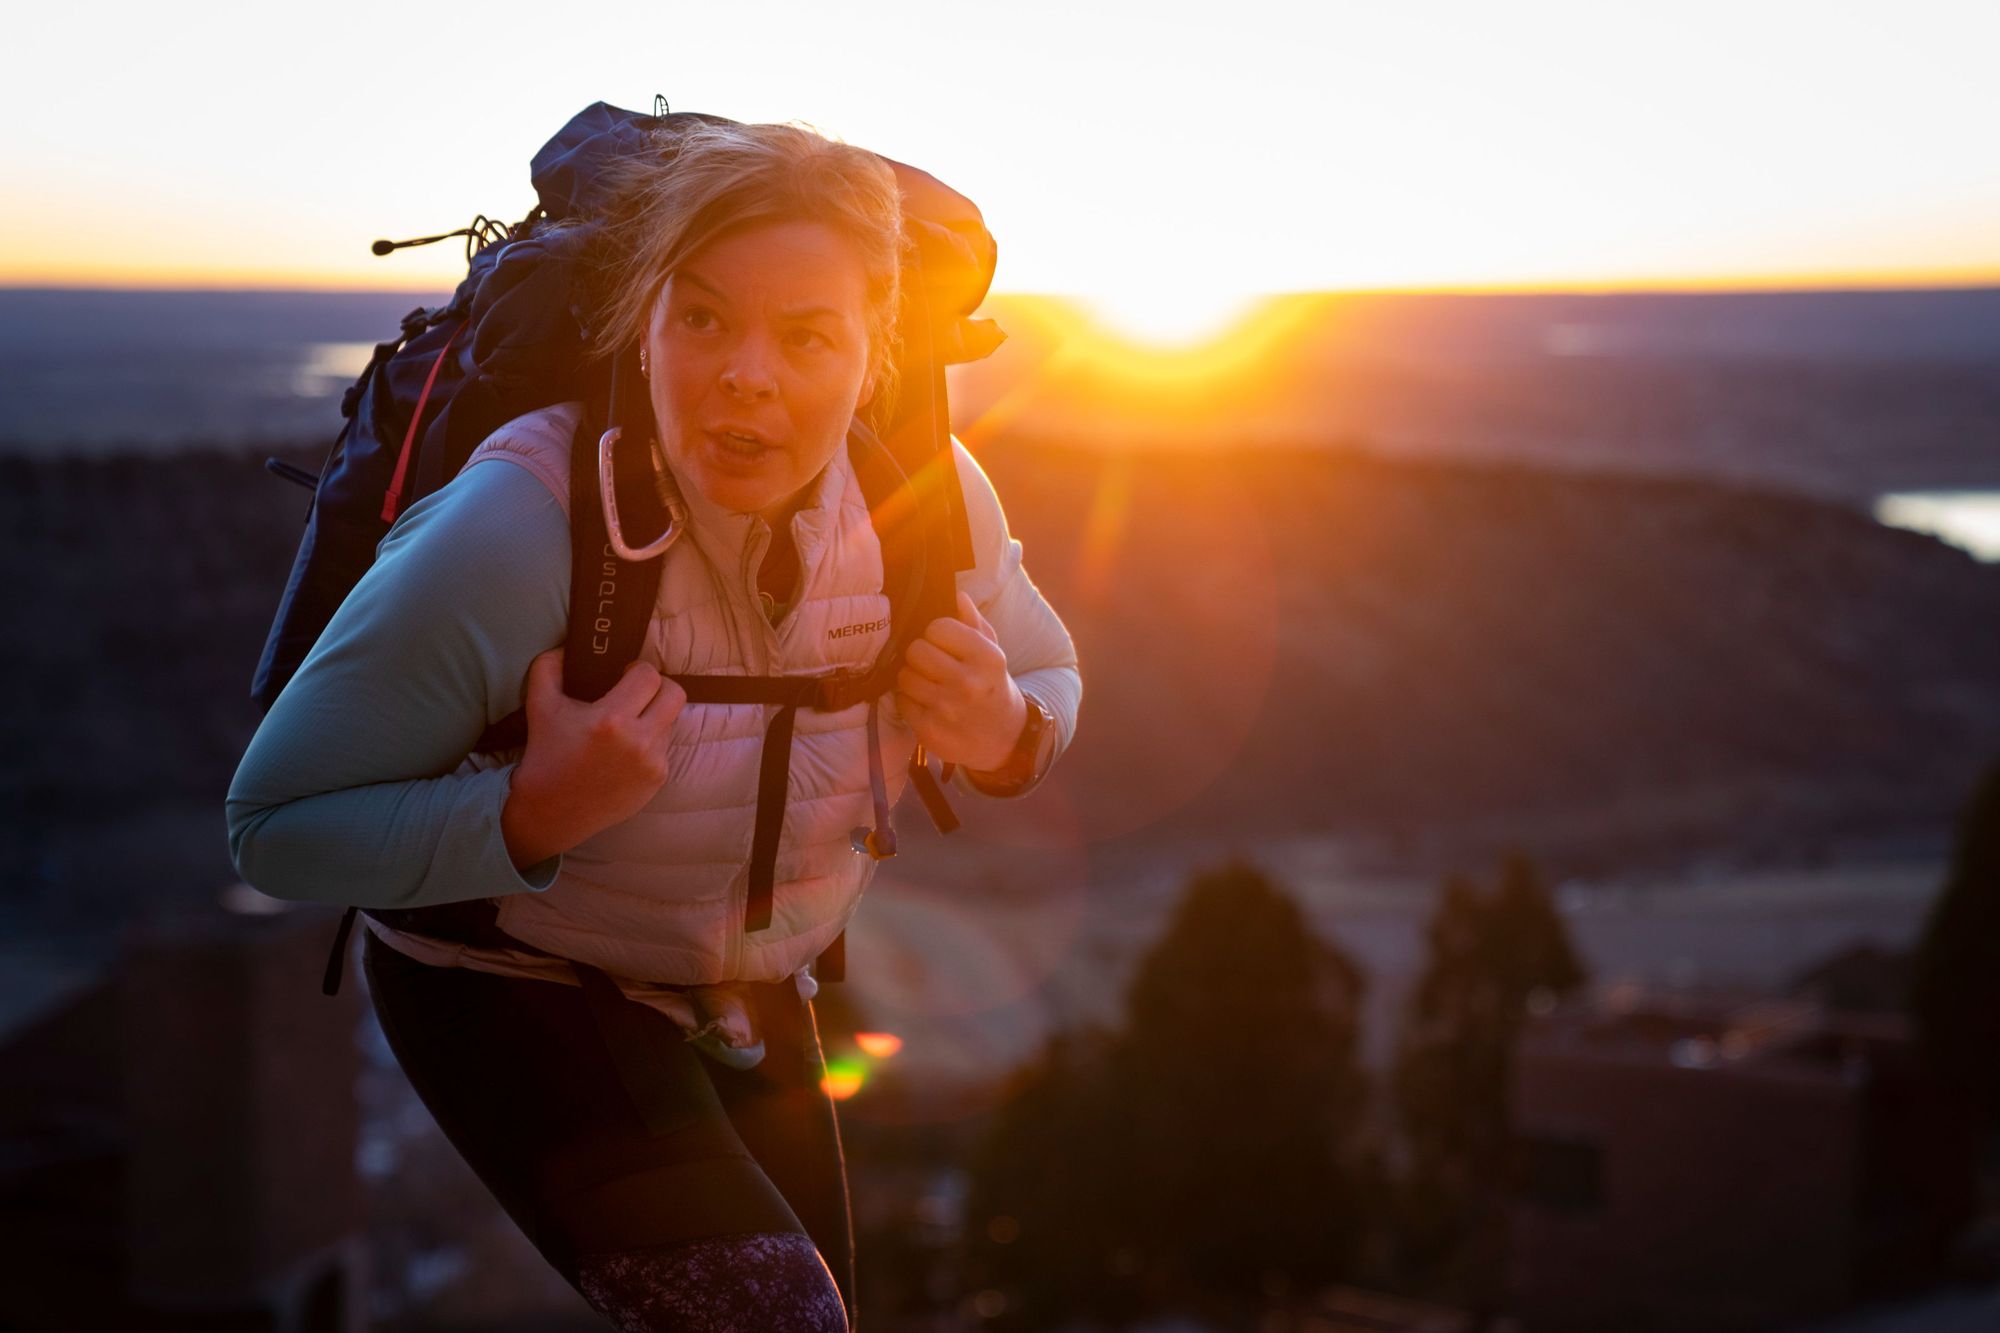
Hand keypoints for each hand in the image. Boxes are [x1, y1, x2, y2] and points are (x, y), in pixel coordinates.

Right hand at [502, 649, 685, 867]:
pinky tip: (626, 751)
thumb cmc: (545, 755)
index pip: (648, 675)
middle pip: (675, 694)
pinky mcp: (657, 781)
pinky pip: (665, 748)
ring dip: (653, 716)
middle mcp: (638, 742)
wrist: (551, 812)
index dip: (637, 669)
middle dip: (658, 687)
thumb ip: (549, 667)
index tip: (624, 674)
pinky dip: (650, 743)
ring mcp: (652, 764)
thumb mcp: (540, 705)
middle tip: (637, 692)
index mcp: (610, 720)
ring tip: (627, 725)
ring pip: (670, 721)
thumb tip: (565, 647)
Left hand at [895, 590, 1025, 772]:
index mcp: (986, 657)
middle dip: (921, 655)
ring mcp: (947, 708)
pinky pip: (901, 701)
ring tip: (929, 683)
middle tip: (932, 664)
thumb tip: (957, 595)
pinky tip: (926, 703)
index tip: (944, 644)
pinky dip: (909, 701)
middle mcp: (968, 683)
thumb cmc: (992, 686)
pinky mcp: (930, 730)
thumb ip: (974, 623)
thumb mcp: (993, 654)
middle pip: (916, 651)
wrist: (1004, 738)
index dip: (937, 633)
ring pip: (905, 676)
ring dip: (913, 677)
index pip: (938, 628)